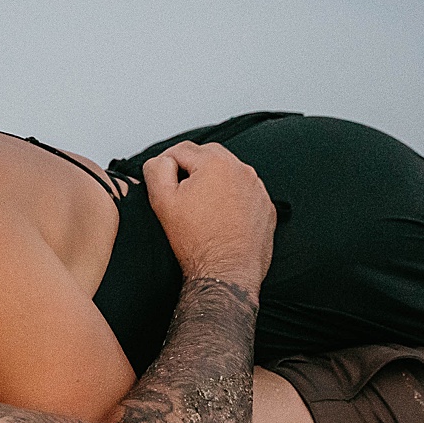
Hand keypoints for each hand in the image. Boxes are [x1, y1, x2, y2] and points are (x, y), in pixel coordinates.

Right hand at [142, 141, 273, 293]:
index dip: (166, 164)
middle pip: (208, 156)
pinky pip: (244, 193)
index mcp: (216, 163)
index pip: (182, 150)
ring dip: (213, 184)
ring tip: (201, 211)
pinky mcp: (266, 207)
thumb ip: (157, 169)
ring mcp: (258, 189)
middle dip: (192, 170)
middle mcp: (242, 171)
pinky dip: (231, 200)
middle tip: (181, 196)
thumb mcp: (162, 201)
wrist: (226, 273)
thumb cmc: (197, 242)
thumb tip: (161, 160)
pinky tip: (219, 219)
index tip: (163, 182)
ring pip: (228, 174)